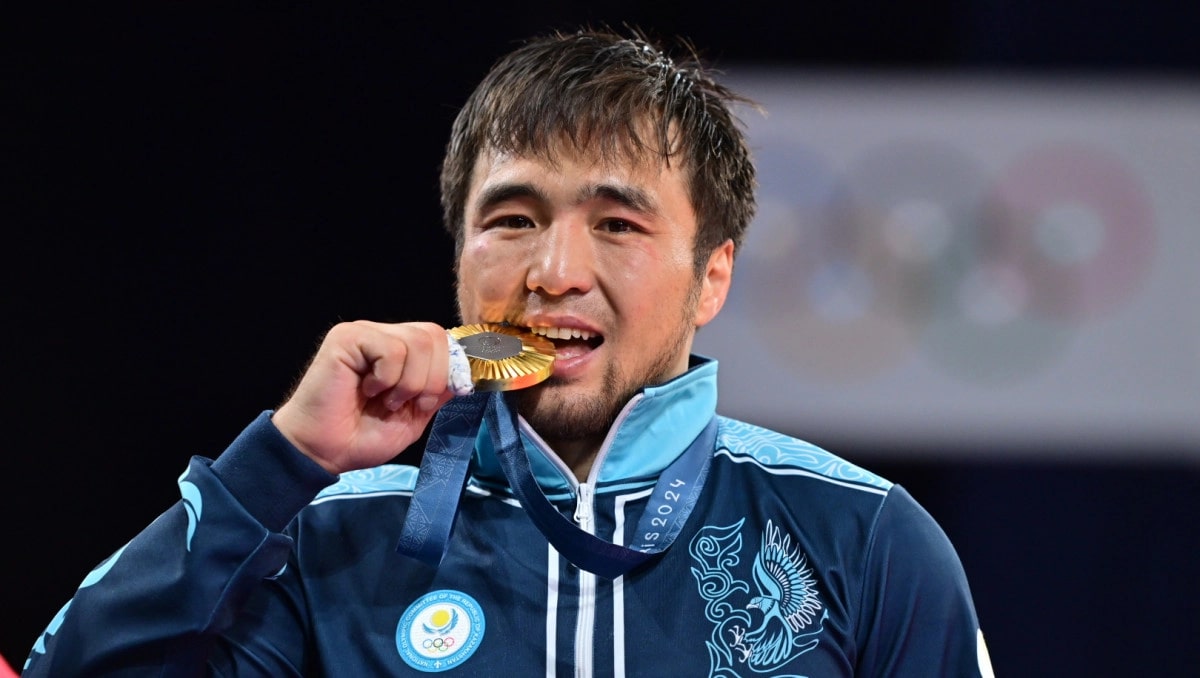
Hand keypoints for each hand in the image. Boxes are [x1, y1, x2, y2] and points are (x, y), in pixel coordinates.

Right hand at [271, 320, 453, 474]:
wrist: (324, 452)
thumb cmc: (361, 436)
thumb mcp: (414, 417)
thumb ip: (438, 392)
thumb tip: (465, 373)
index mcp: (402, 351)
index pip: (442, 339)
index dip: (449, 368)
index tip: (434, 399)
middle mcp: (385, 335)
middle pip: (435, 336)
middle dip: (432, 379)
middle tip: (406, 404)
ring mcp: (366, 333)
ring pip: (417, 342)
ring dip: (408, 383)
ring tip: (384, 400)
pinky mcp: (347, 337)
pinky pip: (391, 349)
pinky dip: (387, 378)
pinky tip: (366, 389)